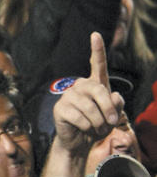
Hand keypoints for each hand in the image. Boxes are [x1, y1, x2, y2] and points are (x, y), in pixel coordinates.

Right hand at [52, 32, 124, 155]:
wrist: (80, 141)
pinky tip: (83, 129)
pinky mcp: (59, 108)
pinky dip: (87, 127)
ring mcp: (68, 96)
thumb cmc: (97, 125)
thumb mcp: (113, 115)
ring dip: (98, 122)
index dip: (97, 50)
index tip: (95, 35)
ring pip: (89, 107)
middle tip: (113, 122)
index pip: (98, 64)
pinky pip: (79, 118)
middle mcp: (80, 86)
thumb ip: (117, 104)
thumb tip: (113, 95)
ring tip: (96, 128)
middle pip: (98, 90)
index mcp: (94, 84)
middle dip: (108, 108)